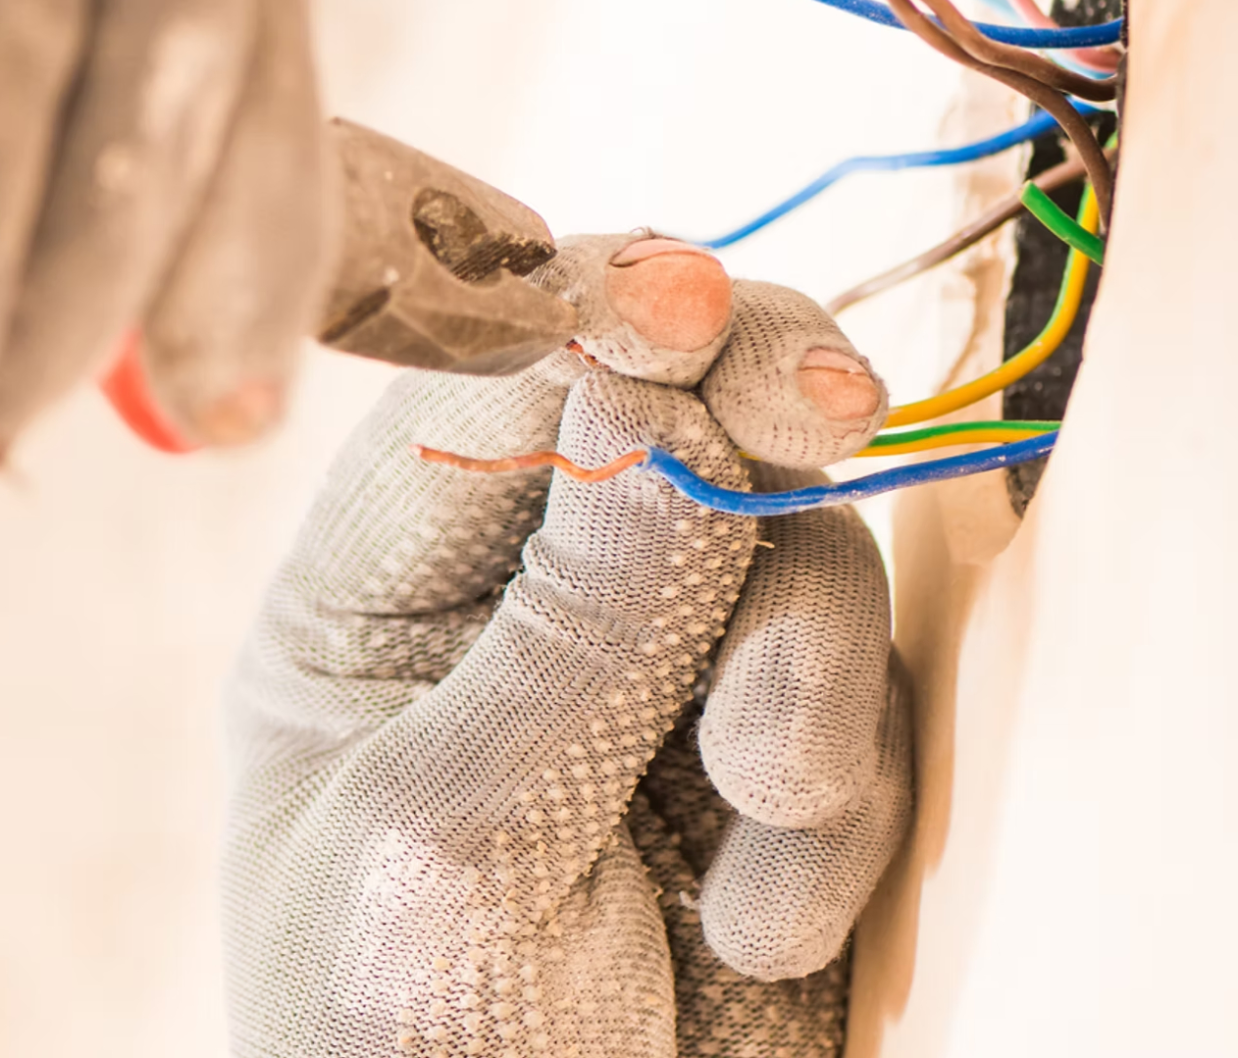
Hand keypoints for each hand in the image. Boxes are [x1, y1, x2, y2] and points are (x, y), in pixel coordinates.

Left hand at [221, 235, 913, 1057]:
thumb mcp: (457, 841)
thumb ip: (579, 620)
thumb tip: (685, 401)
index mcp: (374, 606)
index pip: (489, 395)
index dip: (598, 324)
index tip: (694, 306)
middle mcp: (520, 617)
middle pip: (671, 429)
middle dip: (754, 423)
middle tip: (837, 406)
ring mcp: (663, 690)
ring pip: (796, 563)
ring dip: (800, 691)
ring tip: (752, 830)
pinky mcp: (781, 780)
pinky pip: (863, 708)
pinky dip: (832, 818)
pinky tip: (752, 930)